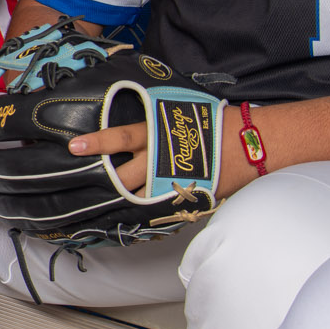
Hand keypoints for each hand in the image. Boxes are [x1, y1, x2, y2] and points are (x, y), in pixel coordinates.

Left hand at [68, 104, 256, 198]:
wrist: (254, 143)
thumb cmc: (218, 122)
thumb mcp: (181, 112)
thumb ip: (156, 118)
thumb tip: (134, 124)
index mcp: (160, 133)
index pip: (123, 137)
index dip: (98, 142)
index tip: (75, 147)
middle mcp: (163, 158)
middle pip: (125, 176)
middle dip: (106, 181)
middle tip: (83, 184)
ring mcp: (174, 181)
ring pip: (139, 196)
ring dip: (124, 199)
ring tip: (102, 204)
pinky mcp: (187, 197)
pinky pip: (161, 207)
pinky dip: (148, 211)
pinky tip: (136, 216)